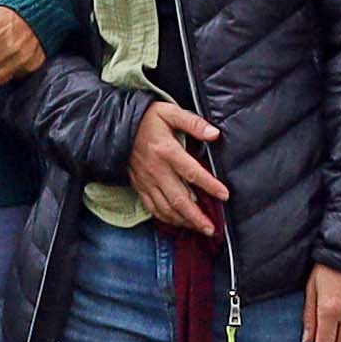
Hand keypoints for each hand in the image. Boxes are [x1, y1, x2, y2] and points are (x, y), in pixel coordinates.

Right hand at [124, 101, 225, 234]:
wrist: (116, 125)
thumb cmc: (147, 118)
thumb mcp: (170, 112)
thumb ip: (193, 123)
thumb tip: (214, 134)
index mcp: (167, 151)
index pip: (192, 173)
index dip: (210, 186)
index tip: (224, 195)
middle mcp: (157, 170)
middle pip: (180, 199)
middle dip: (197, 217)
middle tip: (211, 228)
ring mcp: (147, 181)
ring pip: (166, 208)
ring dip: (183, 221)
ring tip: (198, 228)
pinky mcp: (139, 186)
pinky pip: (152, 207)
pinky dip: (166, 218)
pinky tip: (177, 222)